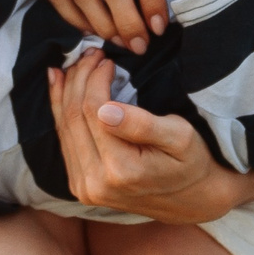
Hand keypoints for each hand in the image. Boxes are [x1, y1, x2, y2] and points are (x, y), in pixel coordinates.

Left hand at [48, 53, 253, 223]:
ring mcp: (83, 187)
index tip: (108, 59)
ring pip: (63, 128)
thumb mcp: (180, 137)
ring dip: (66, 92)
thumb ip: (142, 125)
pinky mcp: (79, 185)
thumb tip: (105, 109)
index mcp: (119, 170)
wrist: (192, 200)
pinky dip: (60, 110)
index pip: (93, 110)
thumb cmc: (191, 161)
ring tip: (75, 64)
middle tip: (91, 54)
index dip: (95, 78)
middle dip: (78, 79)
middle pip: (73, 118)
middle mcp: (94, 184)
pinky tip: (61, 87)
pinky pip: (64, 141)